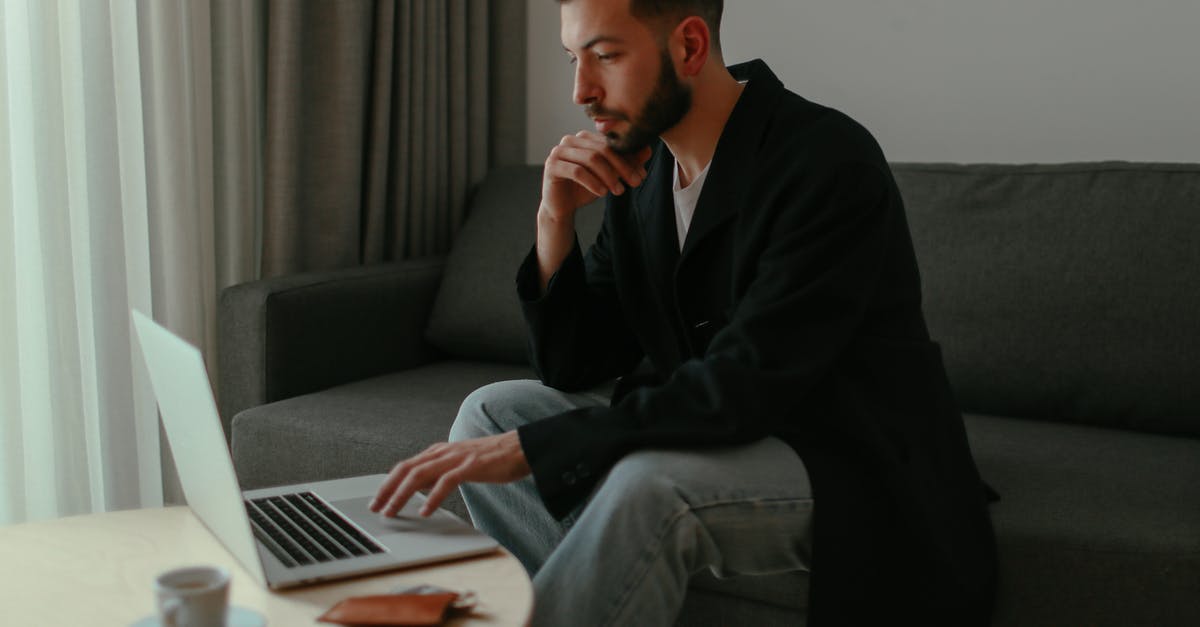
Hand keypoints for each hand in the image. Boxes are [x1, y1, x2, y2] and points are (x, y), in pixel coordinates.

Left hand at [368, 432, 531, 517]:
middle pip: (406, 469)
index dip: (388, 483)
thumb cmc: (494, 458)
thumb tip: (421, 487)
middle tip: (376, 508)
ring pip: (420, 474)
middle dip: (387, 489)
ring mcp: (456, 458)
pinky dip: (432, 497)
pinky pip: (446, 482)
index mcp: (440, 452)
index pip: (406, 466)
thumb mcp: (460, 464)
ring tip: (393, 511)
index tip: (377, 500)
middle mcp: (444, 452)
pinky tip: (425, 510)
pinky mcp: (470, 466)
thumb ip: (441, 472)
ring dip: (402, 494)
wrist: (521, 448)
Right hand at [540, 131, 651, 220]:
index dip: (629, 158)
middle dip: (622, 166)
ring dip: (609, 176)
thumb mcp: (610, 176)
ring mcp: (559, 151)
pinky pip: (576, 171)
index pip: (611, 143)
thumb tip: (648, 150)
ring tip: (619, 191)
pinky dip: (593, 182)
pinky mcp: (552, 166)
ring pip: (591, 158)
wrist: (561, 206)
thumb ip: (626, 162)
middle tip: (635, 182)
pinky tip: (602, 193)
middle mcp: (571, 140)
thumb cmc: (585, 188)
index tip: (641, 176)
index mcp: (585, 137)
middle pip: (602, 149)